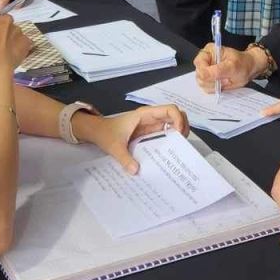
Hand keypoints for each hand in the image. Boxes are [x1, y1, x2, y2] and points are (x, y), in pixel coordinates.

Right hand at [0, 1, 29, 73]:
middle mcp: (4, 20)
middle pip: (4, 18)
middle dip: (1, 26)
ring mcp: (17, 29)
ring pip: (14, 30)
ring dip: (11, 36)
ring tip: (6, 49)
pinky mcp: (26, 40)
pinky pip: (23, 40)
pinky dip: (20, 45)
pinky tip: (15, 53)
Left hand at [73, 104, 189, 174]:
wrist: (96, 131)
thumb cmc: (105, 133)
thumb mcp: (114, 146)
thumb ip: (124, 158)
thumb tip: (136, 170)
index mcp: (145, 114)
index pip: (170, 109)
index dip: (178, 119)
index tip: (178, 134)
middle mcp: (151, 117)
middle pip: (175, 115)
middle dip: (183, 126)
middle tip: (182, 142)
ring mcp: (151, 125)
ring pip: (172, 123)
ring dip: (179, 132)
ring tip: (179, 147)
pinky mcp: (149, 133)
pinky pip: (165, 133)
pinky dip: (171, 139)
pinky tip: (170, 151)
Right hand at [193, 43, 262, 92]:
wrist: (248, 69)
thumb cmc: (242, 64)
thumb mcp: (233, 66)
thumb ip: (219, 70)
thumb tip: (206, 74)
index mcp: (209, 51)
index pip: (199, 64)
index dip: (208, 73)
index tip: (222, 76)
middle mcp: (204, 60)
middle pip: (199, 75)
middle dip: (213, 81)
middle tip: (226, 79)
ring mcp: (204, 71)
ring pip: (201, 83)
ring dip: (215, 86)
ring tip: (226, 80)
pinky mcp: (207, 80)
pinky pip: (206, 88)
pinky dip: (215, 89)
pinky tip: (223, 84)